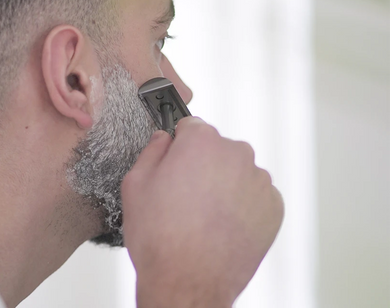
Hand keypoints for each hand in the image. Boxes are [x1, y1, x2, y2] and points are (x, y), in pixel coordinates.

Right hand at [121, 117, 283, 307]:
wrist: (188, 284)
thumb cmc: (161, 238)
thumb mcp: (136, 184)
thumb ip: (152, 149)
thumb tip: (163, 138)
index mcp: (201, 141)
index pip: (191, 127)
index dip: (180, 146)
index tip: (176, 164)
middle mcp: (235, 153)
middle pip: (216, 149)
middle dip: (203, 164)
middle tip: (186, 196)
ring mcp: (258, 180)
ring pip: (236, 171)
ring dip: (224, 184)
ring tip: (204, 215)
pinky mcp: (273, 206)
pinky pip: (254, 194)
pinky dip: (242, 204)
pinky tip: (222, 224)